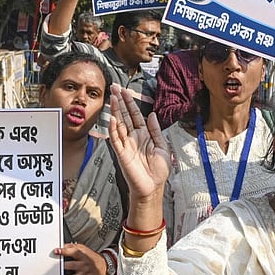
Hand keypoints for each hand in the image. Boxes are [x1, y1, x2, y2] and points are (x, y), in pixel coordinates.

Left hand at [55, 243, 106, 274]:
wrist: (102, 265)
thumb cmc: (91, 256)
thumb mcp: (83, 248)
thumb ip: (72, 247)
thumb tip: (62, 246)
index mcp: (83, 253)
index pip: (73, 251)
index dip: (64, 251)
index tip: (56, 251)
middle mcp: (83, 262)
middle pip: (72, 264)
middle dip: (63, 265)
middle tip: (54, 264)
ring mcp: (84, 271)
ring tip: (58, 274)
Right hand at [108, 84, 169, 200]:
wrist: (153, 187)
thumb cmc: (158, 170)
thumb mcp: (162, 146)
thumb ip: (156, 130)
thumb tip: (152, 114)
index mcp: (143, 134)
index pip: (134, 115)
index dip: (130, 102)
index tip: (125, 91)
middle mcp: (133, 137)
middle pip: (124, 116)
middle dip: (119, 101)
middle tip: (114, 88)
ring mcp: (126, 144)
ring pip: (118, 124)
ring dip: (115, 111)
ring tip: (112, 98)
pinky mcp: (122, 154)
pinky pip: (116, 139)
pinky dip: (113, 129)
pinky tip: (112, 118)